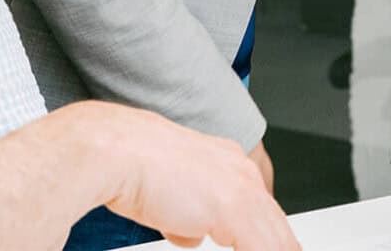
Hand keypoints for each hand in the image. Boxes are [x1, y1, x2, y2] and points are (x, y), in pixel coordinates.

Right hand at [63, 102, 299, 250]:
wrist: (114, 151)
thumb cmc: (127, 165)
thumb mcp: (166, 197)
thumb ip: (187, 216)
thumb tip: (192, 233)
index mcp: (226, 161)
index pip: (259, 208)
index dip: (263, 237)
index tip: (261, 246)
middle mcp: (239, 170)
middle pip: (275, 224)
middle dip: (274, 245)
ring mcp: (240, 188)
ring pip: (276, 239)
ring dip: (266, 249)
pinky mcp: (234, 208)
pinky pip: (264, 248)